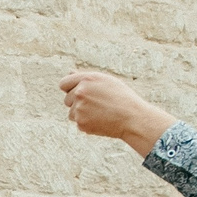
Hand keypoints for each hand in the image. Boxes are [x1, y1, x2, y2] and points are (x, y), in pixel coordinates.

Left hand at [59, 69, 177, 156]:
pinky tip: (101, 120)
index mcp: (86, 79)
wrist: (132, 118)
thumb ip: (86, 78)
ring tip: (100, 113)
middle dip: (76, 103)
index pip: (64, 83)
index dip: (69, 89)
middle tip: (95, 105)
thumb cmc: (122, 98)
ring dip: (81, 114)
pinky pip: (78, 123)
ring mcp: (79, 109)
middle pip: (67, 100)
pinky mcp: (81, 123)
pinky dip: (87, 123)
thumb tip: (70, 73)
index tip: (75, 93)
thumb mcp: (106, 81)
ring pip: (71, 113)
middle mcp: (80, 92)